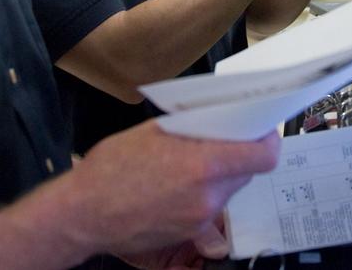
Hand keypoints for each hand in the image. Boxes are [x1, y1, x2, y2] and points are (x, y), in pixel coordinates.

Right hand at [63, 120, 279, 258]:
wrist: (83, 213)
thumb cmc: (111, 169)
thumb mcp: (154, 132)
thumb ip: (195, 128)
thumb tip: (223, 118)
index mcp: (202, 164)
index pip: (263, 156)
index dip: (268, 141)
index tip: (262, 130)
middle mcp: (207, 195)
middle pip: (247, 171)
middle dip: (239, 154)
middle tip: (222, 140)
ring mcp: (200, 217)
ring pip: (228, 189)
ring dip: (219, 174)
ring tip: (191, 163)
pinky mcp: (189, 232)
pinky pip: (210, 206)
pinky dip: (203, 192)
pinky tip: (178, 184)